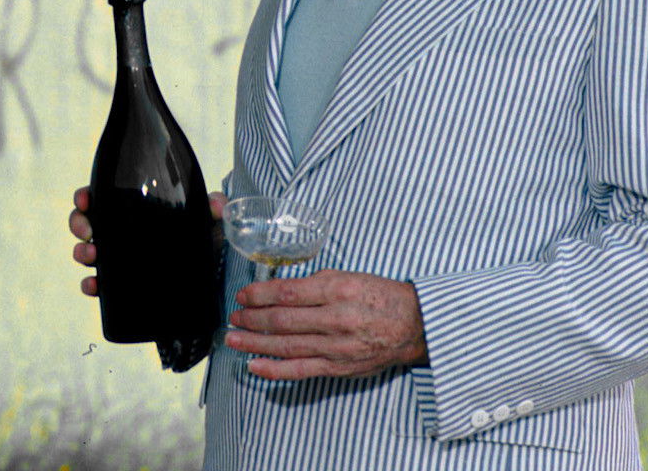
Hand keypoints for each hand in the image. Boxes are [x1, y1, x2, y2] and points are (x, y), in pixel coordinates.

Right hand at [70, 187, 225, 297]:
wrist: (207, 269)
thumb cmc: (201, 235)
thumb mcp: (206, 218)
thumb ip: (215, 206)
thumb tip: (217, 206)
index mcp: (131, 208)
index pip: (100, 196)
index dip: (85, 196)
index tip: (86, 200)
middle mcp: (120, 231)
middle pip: (86, 223)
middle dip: (78, 225)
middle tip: (89, 233)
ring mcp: (119, 257)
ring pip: (87, 252)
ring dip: (82, 253)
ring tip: (92, 257)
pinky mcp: (123, 282)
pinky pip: (99, 284)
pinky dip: (91, 285)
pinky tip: (92, 286)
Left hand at [224, 269, 428, 379]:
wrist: (414, 326)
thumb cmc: (380, 296)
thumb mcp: (350, 276)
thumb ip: (316, 282)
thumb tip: (281, 290)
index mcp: (338, 291)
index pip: (288, 293)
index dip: (259, 295)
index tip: (242, 295)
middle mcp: (335, 319)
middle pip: (282, 321)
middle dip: (251, 319)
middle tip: (233, 317)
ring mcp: (336, 347)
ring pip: (286, 346)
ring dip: (255, 343)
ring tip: (233, 339)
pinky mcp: (338, 368)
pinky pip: (300, 370)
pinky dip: (274, 369)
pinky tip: (254, 365)